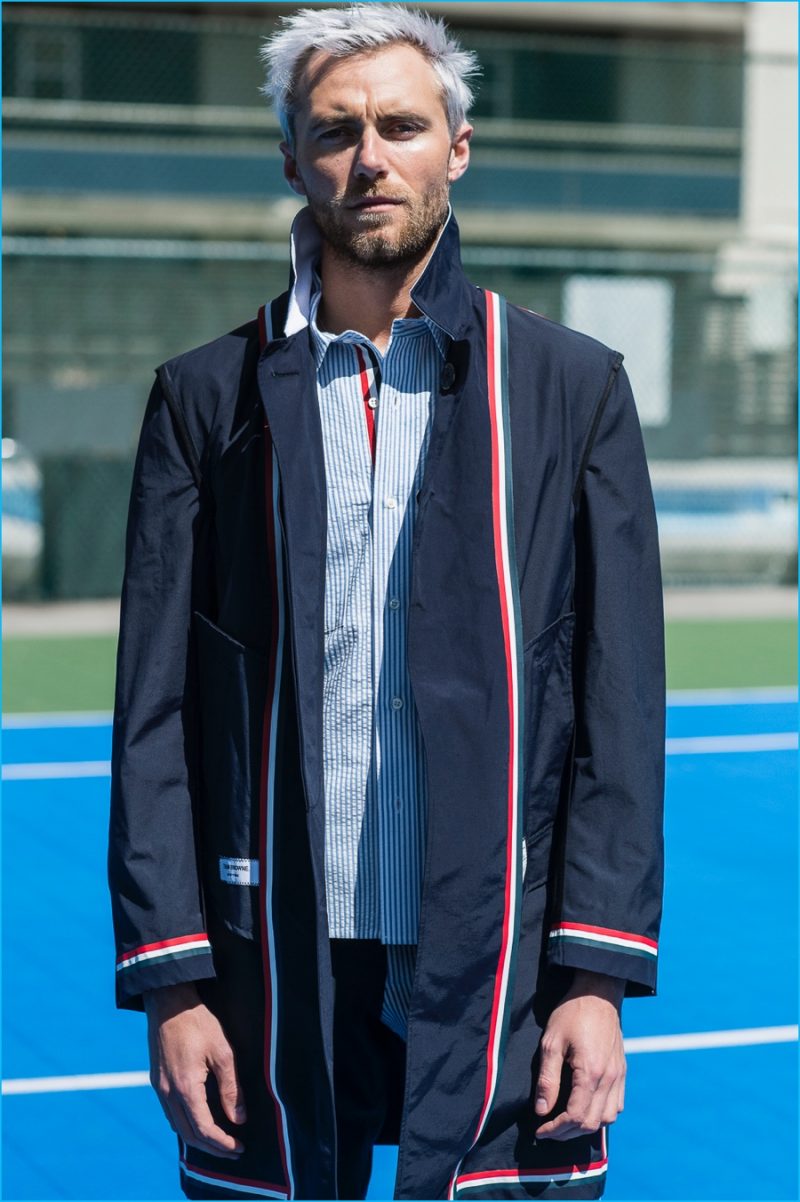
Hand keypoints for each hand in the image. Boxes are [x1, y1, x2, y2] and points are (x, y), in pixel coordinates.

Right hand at [144, 982, 246, 1158]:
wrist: (169, 1002)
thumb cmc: (199, 1023)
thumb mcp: (222, 1052)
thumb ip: (231, 1088)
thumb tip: (239, 1118)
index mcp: (185, 1087)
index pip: (204, 1129)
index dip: (222, 1143)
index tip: (239, 1148)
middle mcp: (168, 1093)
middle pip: (188, 1135)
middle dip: (212, 1147)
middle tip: (233, 1151)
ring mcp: (159, 1088)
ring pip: (177, 1127)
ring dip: (197, 1139)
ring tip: (219, 1141)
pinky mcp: (157, 1081)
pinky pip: (170, 1113)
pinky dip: (185, 1125)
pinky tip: (199, 1122)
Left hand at [534, 969, 625, 1140]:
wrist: (598, 992)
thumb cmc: (571, 1013)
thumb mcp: (551, 1042)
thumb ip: (548, 1079)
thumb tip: (542, 1111)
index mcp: (591, 1072)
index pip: (575, 1116)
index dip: (556, 1129)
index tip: (540, 1130)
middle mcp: (609, 1078)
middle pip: (591, 1122)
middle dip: (567, 1132)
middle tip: (548, 1130)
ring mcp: (619, 1076)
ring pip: (607, 1118)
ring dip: (585, 1126)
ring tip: (565, 1123)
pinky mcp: (622, 1071)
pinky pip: (617, 1105)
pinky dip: (601, 1115)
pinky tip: (585, 1108)